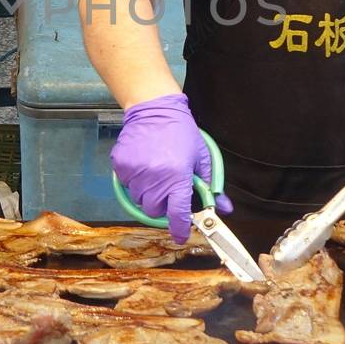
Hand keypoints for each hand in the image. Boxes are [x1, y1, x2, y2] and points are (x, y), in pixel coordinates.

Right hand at [110, 93, 227, 243]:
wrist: (154, 108)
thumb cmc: (180, 131)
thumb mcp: (200, 157)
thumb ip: (210, 184)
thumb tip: (223, 207)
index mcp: (177, 177)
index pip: (178, 214)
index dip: (179, 229)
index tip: (180, 235)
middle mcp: (154, 178)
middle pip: (155, 210)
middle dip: (162, 205)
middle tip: (167, 188)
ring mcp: (135, 173)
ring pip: (140, 199)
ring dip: (148, 192)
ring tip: (155, 171)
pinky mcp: (121, 166)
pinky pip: (127, 184)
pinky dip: (135, 180)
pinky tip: (143, 163)